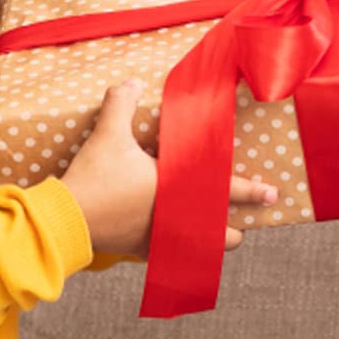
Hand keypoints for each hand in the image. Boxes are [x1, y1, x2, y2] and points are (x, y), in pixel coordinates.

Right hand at [59, 79, 276, 257]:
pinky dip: (179, 255)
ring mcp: (158, 239)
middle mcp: (174, 219)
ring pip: (198, 252)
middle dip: (235, 231)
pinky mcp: (139, 251)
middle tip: (246, 226)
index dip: (250, 191)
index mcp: (176, 188)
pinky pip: (169, 257)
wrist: (66, 219)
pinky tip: (178, 252)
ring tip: (215, 240)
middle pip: (220, 235)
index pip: (224, 190)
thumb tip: (131, 81)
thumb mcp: (108, 133)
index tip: (272, 193)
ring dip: (209, 245)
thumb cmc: (94, 176)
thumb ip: (120, 103)